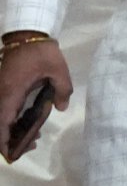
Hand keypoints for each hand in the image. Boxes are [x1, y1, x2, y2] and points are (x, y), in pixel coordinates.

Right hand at [0, 36, 72, 163]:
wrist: (28, 34)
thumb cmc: (42, 52)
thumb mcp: (59, 70)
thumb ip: (62, 90)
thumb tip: (60, 107)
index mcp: (11, 92)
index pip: (2, 121)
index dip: (3, 139)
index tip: (11, 152)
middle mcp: (1, 93)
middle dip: (10, 138)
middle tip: (30, 145)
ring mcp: (1, 89)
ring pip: (1, 115)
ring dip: (12, 128)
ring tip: (33, 136)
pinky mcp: (4, 86)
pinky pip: (5, 107)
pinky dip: (12, 118)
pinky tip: (29, 122)